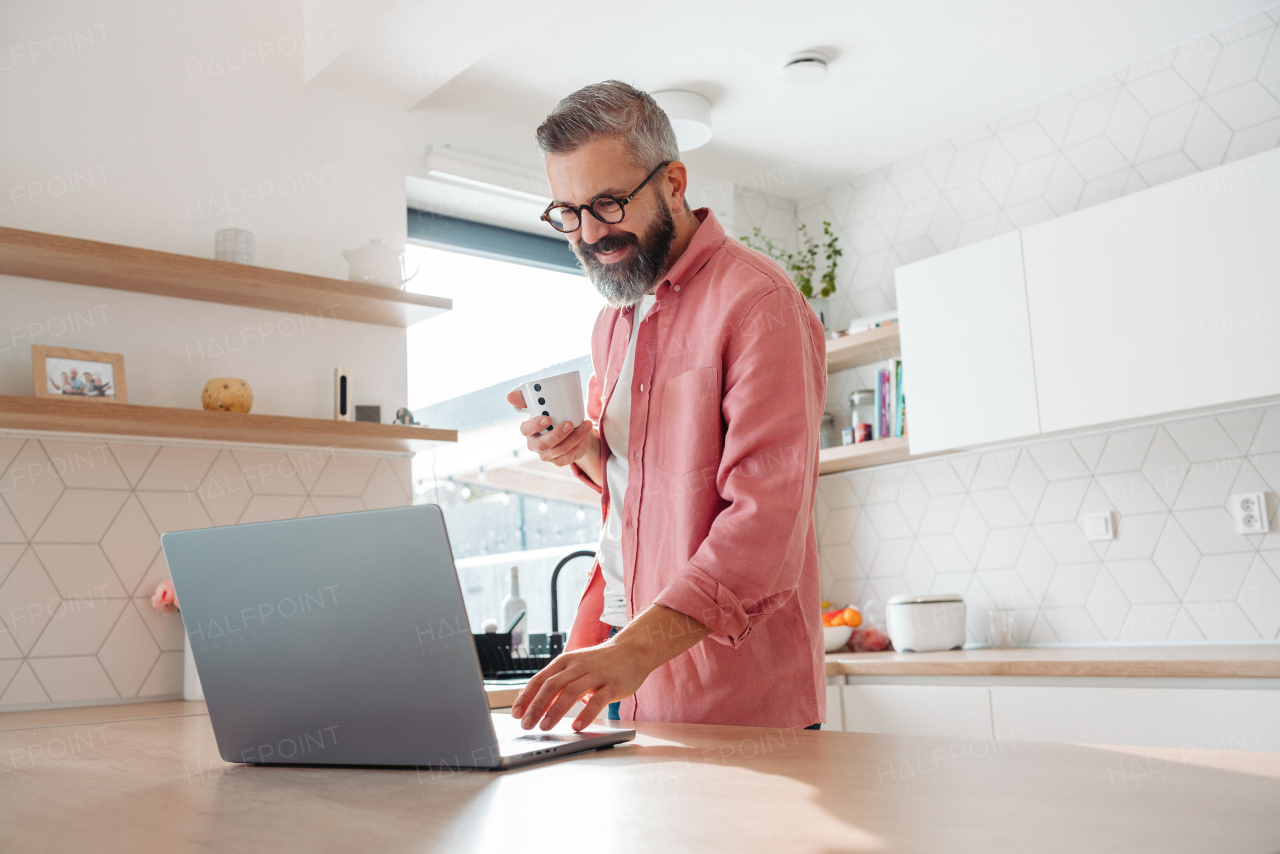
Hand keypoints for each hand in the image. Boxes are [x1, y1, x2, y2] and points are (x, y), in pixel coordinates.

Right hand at [506, 389, 596, 468]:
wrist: (572, 430)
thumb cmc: (554, 415)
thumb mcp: (542, 405)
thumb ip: (526, 398)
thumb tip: (509, 396)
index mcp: (528, 430)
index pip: (525, 430)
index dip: (535, 425)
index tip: (547, 418)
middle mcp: (535, 444)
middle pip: (543, 444)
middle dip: (556, 434)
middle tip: (570, 423)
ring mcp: (547, 455)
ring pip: (559, 450)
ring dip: (574, 438)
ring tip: (585, 425)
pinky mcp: (558, 461)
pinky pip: (568, 456)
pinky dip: (578, 444)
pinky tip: (585, 435)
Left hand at [510, 605, 711, 730]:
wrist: (633, 650)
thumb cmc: (600, 662)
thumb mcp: (575, 666)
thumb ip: (557, 681)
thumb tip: (532, 701)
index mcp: (566, 662)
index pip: (540, 679)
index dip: (526, 697)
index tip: (515, 713)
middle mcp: (578, 666)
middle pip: (552, 686)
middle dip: (536, 706)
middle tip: (526, 725)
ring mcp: (596, 675)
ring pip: (571, 692)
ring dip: (555, 711)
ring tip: (545, 727)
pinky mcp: (613, 684)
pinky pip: (597, 700)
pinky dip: (586, 714)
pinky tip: (577, 726)